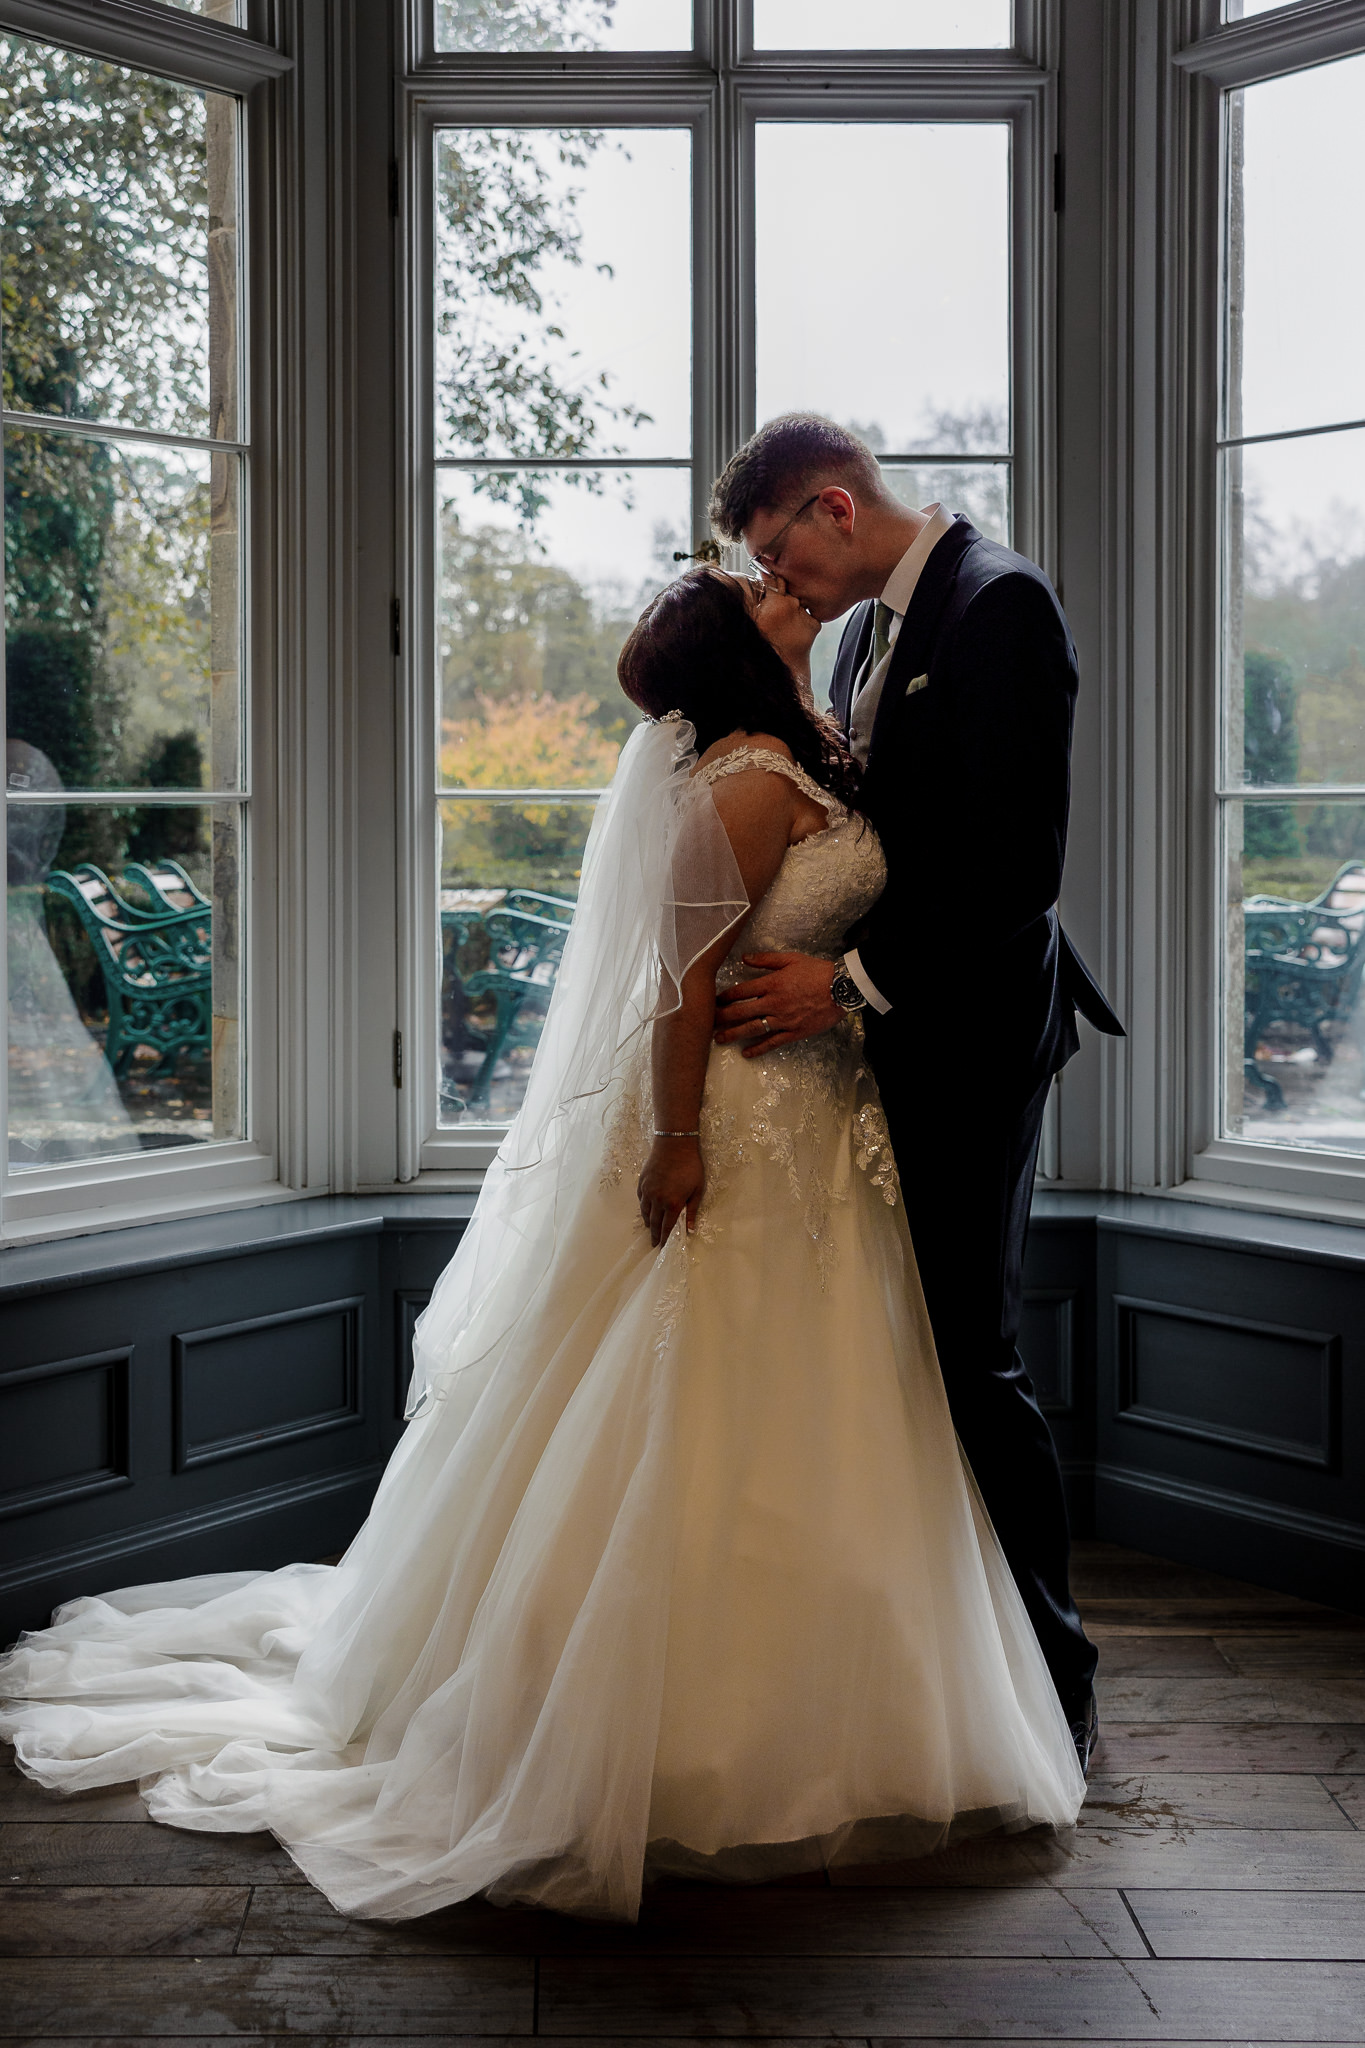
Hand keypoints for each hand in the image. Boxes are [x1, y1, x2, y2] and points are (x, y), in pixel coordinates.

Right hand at [637, 1137, 703, 1247]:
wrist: (674, 1144)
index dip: (664, 1239)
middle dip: (654, 1234)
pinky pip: (641, 1199)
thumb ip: (692, 1210)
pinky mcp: (642, 1182)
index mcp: (672, 1204)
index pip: (666, 1227)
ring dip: (648, 1222)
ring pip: (645, 1211)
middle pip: (654, 1222)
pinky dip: (643, 1207)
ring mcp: (647, 1191)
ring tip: (650, 1228)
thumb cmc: (691, 1166)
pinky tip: (646, 1210)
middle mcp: (657, 1200)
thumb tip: (690, 1229)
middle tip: (654, 1243)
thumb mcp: (697, 1190)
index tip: (662, 1247)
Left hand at [713, 952, 840, 1056]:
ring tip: (718, 1039)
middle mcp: (773, 1003)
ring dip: (733, 1034)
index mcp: (771, 984)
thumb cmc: (818, 971)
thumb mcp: (791, 959)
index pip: (741, 991)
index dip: (725, 996)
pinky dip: (758, 1049)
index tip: (714, 1000)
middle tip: (708, 1022)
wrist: (842, 989)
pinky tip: (746, 1053)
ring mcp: (783, 1020)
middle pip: (741, 1012)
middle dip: (722, 1017)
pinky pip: (772, 1042)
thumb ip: (766, 959)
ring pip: (752, 1029)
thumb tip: (744, 957)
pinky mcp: (794, 1032)